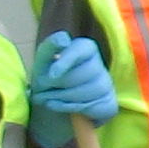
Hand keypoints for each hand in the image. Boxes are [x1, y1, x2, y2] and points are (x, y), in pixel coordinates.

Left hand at [26, 32, 116, 147]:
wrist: (54, 97)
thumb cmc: (48, 74)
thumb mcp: (44, 58)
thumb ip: (51, 46)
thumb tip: (64, 40)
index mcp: (86, 48)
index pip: (82, 50)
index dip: (66, 62)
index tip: (51, 74)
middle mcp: (99, 65)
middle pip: (82, 74)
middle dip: (57, 84)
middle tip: (40, 87)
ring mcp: (106, 85)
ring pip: (86, 92)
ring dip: (59, 97)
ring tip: (46, 97)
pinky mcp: (108, 103)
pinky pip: (89, 106)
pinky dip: (67, 107)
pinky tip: (55, 104)